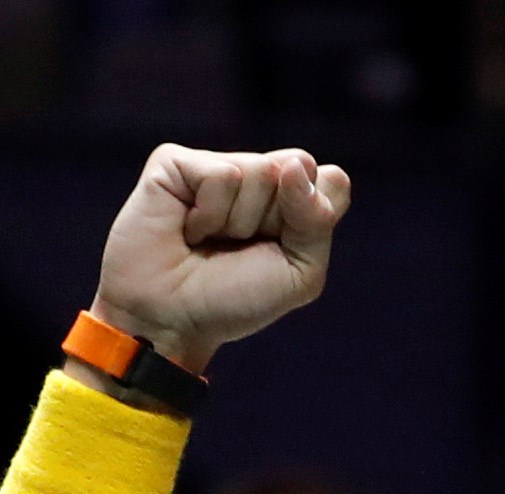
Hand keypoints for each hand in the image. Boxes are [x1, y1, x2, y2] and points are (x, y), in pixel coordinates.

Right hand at [91, 145, 352, 372]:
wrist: (171, 321)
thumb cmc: (234, 300)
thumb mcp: (300, 274)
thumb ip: (318, 220)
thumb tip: (294, 165)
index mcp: (291, 198)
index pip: (332, 180)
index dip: (313, 218)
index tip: (281, 251)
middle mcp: (255, 175)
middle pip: (299, 165)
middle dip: (277, 218)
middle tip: (242, 246)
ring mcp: (215, 165)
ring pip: (261, 170)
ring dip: (239, 222)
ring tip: (208, 240)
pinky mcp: (175, 161)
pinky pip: (222, 174)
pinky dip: (208, 214)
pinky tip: (186, 230)